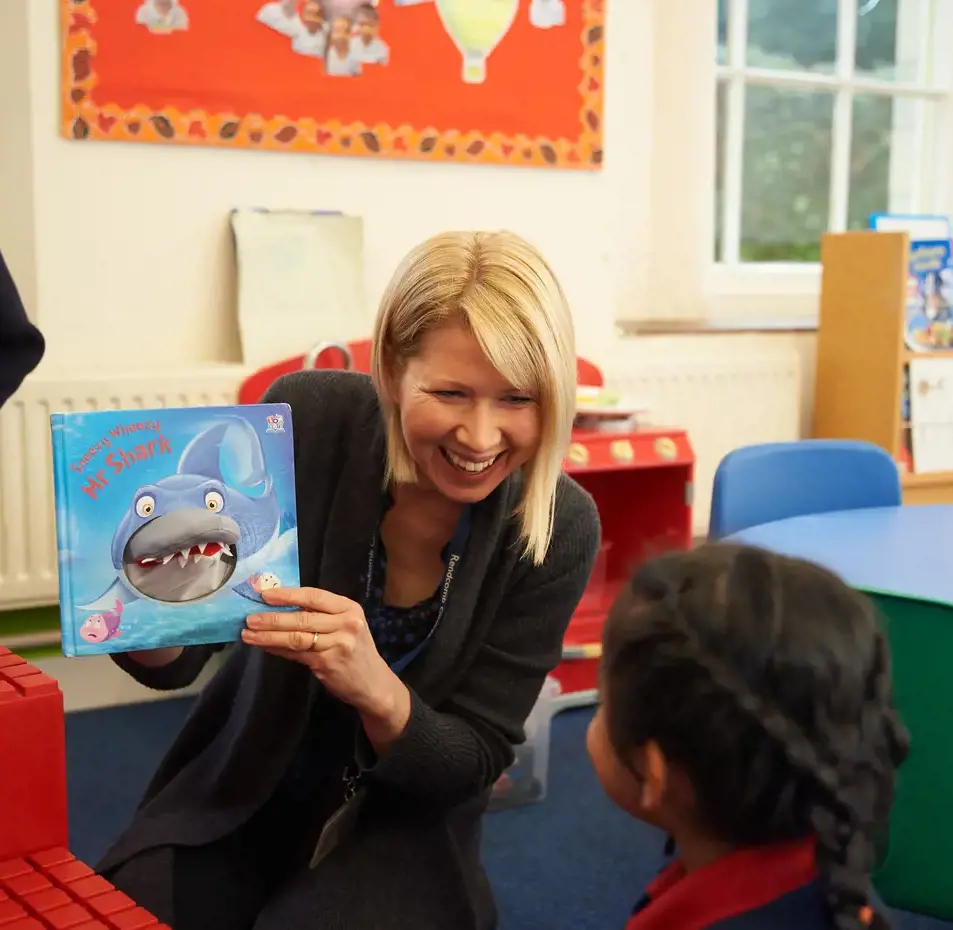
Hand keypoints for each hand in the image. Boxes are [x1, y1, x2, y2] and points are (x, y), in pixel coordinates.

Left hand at [242, 587, 405, 727]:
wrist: (373, 683)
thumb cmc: (355, 651)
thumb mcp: (345, 626)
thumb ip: (320, 617)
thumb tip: (279, 608)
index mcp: (349, 608)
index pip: (314, 596)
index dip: (288, 594)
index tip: (265, 594)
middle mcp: (346, 623)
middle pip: (302, 618)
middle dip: (272, 618)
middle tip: (249, 619)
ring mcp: (337, 644)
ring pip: (296, 637)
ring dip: (269, 636)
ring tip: (248, 634)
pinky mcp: (327, 664)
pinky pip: (296, 654)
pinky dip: (278, 649)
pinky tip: (264, 647)